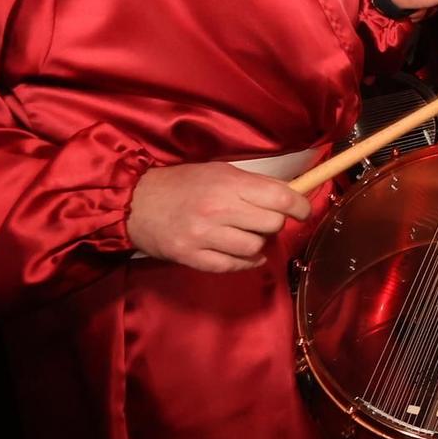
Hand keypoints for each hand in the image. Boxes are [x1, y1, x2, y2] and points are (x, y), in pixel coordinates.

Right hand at [128, 163, 311, 272]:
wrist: (135, 202)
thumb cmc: (182, 183)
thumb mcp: (219, 172)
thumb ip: (254, 184)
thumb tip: (292, 194)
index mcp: (228, 184)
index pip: (281, 198)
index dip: (300, 206)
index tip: (302, 210)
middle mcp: (218, 210)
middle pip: (272, 224)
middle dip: (275, 223)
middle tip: (263, 219)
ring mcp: (204, 236)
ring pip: (255, 247)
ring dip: (258, 243)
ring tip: (246, 234)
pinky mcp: (191, 257)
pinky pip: (233, 266)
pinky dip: (244, 261)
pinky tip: (240, 252)